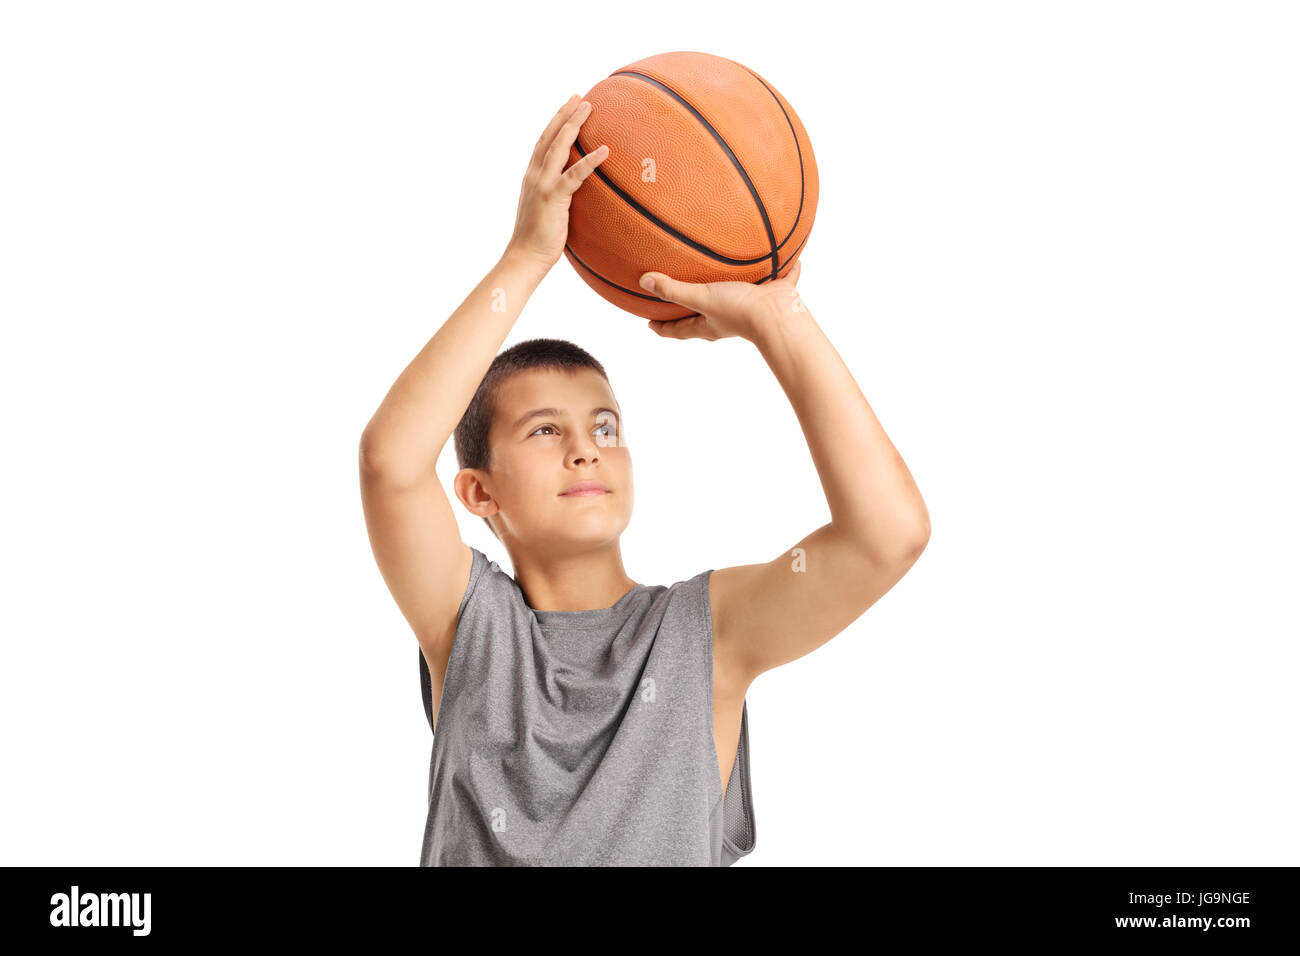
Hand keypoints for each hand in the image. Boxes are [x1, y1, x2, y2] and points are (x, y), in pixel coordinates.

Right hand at [504, 95, 609, 270]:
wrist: (525, 257)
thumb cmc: (538, 240)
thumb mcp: (546, 211)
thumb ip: (557, 196)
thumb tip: (574, 194)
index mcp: (532, 176)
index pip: (544, 142)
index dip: (556, 121)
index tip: (569, 105)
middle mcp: (534, 175)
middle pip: (550, 136)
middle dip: (565, 114)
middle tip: (580, 96)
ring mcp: (542, 184)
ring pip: (559, 146)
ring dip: (574, 124)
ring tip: (589, 107)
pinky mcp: (553, 197)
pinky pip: (575, 175)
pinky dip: (590, 161)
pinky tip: (605, 150)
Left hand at [639, 259, 803, 341]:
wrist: (777, 315)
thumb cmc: (738, 310)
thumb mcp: (701, 297)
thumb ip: (673, 289)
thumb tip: (644, 282)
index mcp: (709, 323)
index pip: (680, 330)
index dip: (663, 328)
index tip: (650, 324)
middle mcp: (729, 318)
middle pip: (706, 316)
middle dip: (693, 310)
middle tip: (681, 300)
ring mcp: (752, 306)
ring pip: (739, 297)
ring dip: (732, 289)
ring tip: (728, 275)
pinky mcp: (775, 294)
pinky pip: (780, 280)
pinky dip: (785, 272)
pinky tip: (789, 260)